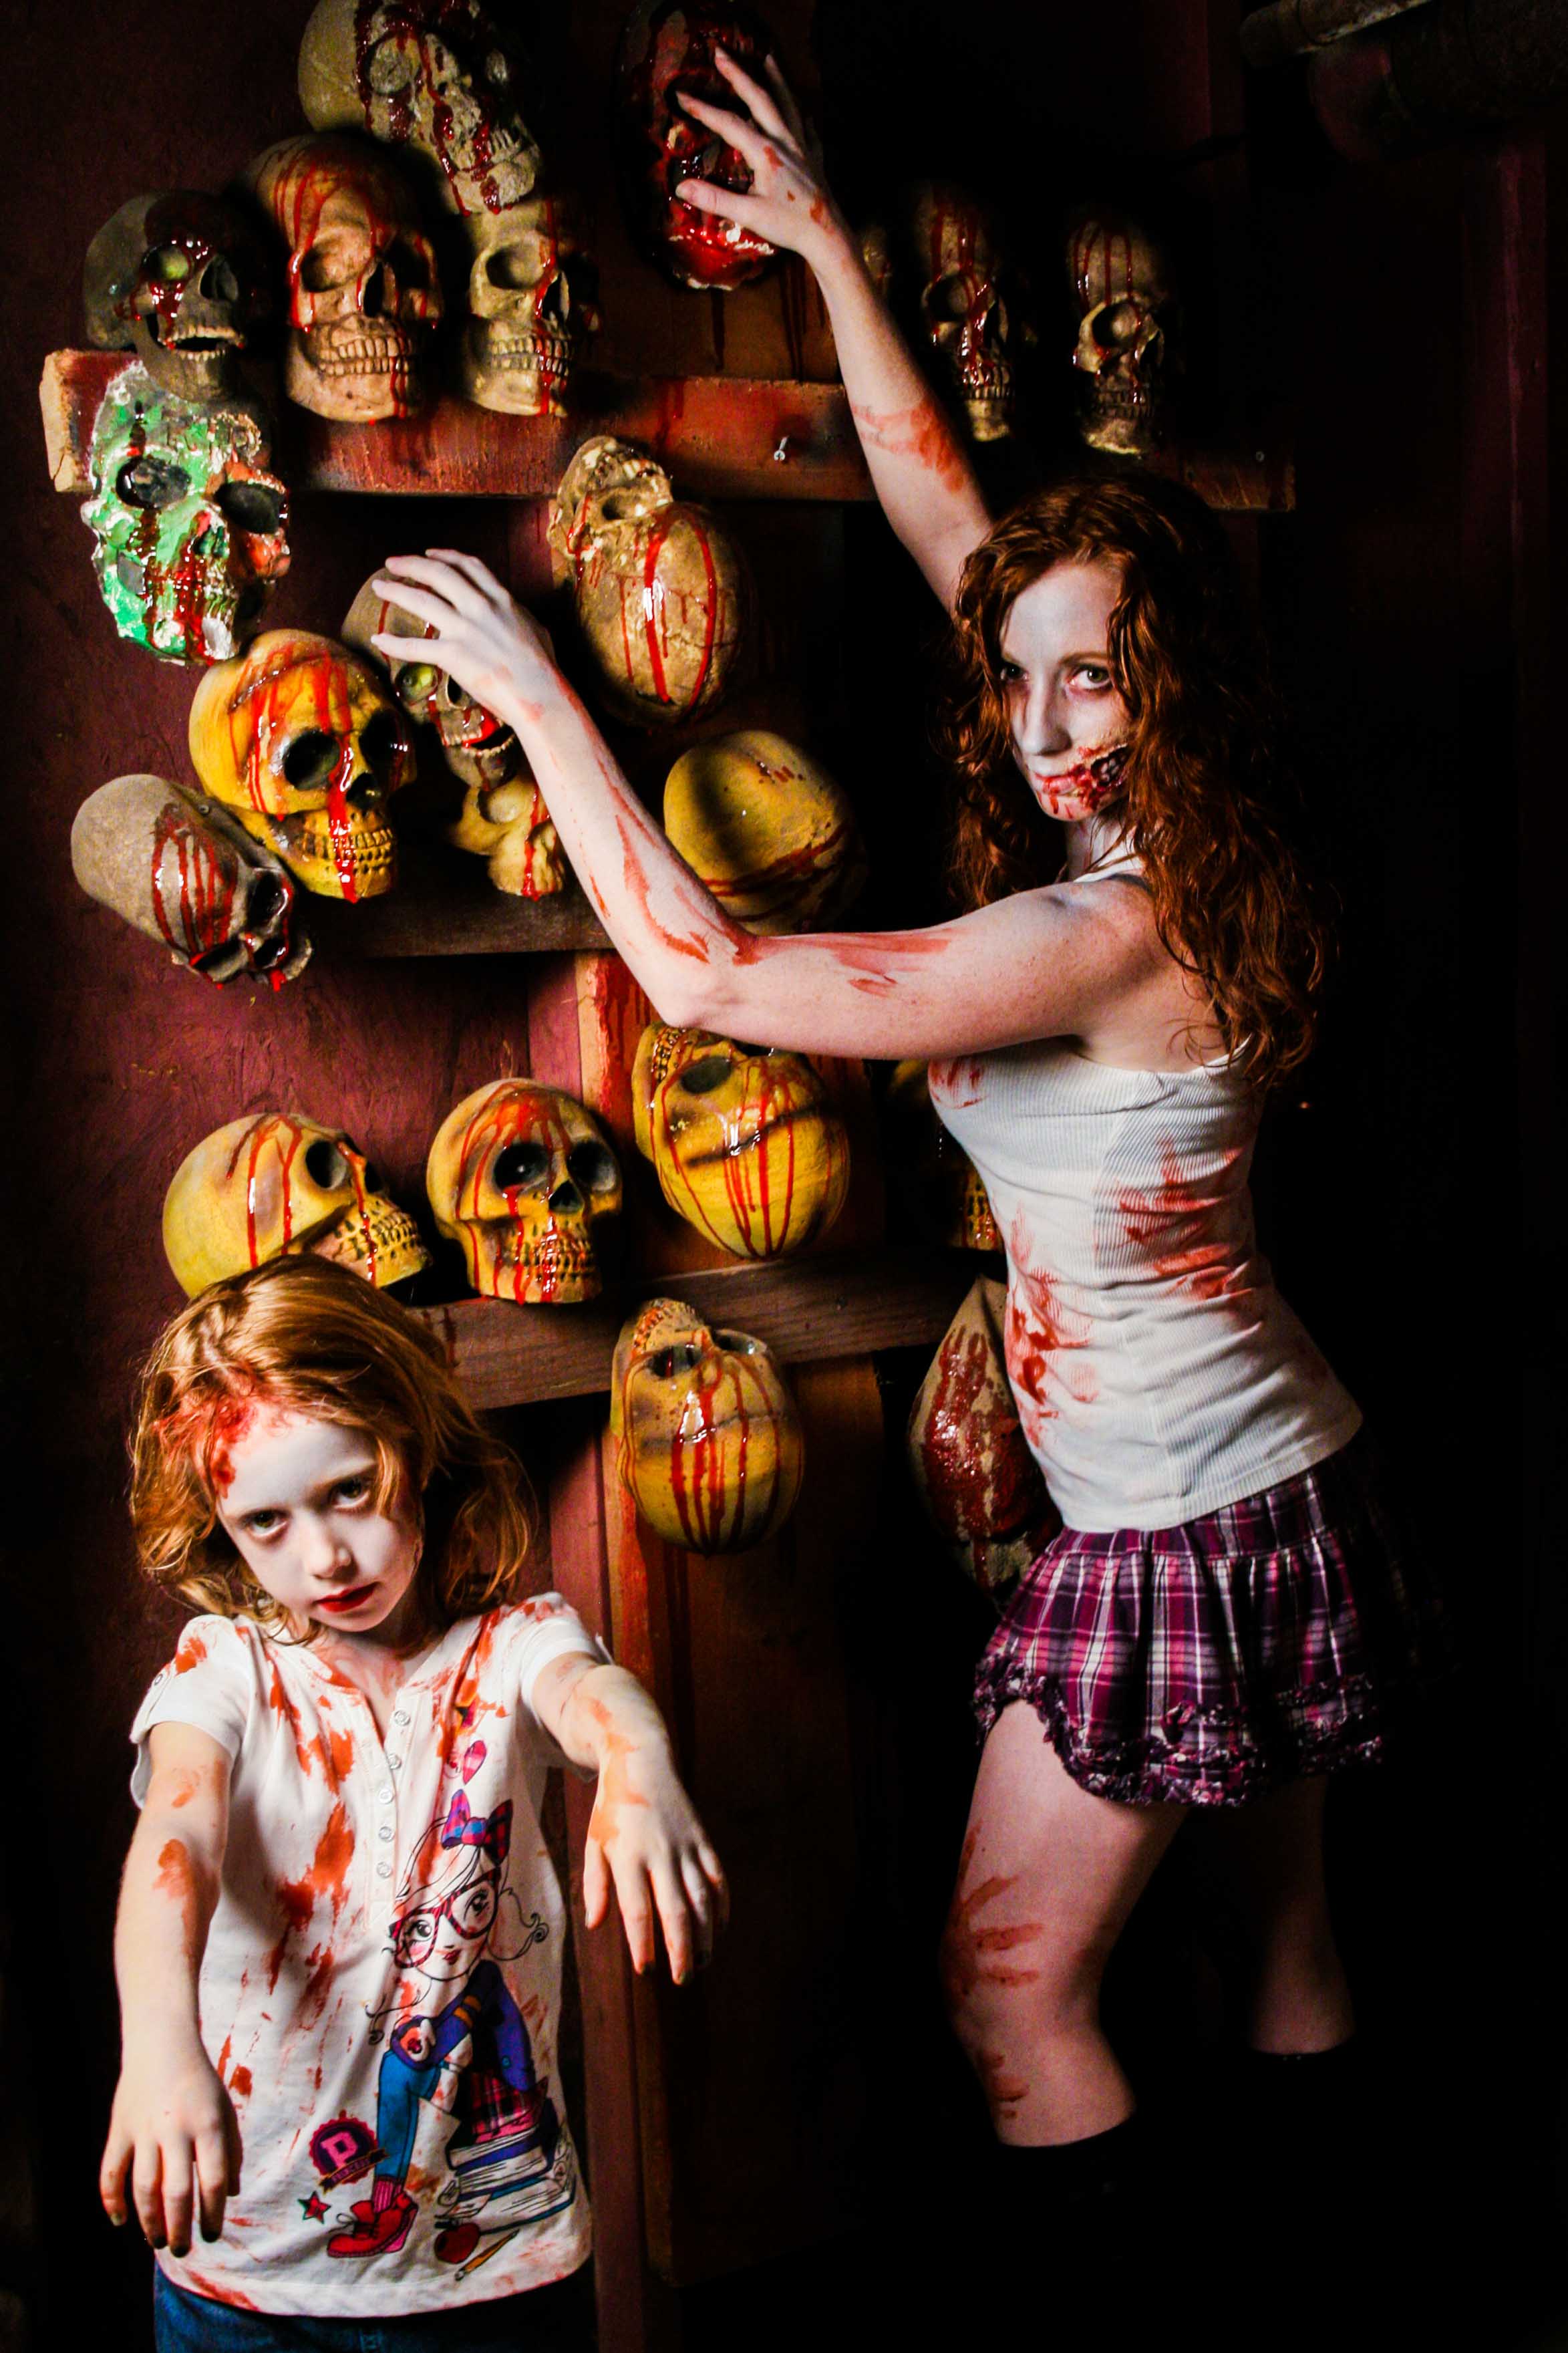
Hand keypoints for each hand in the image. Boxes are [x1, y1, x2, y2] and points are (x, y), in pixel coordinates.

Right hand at [100, 2039, 241, 2254]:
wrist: (162, 2044)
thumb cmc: (200, 2083)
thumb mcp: (225, 2111)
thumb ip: (231, 2152)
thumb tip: (230, 2196)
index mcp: (208, 2125)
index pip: (213, 2181)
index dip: (213, 2215)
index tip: (212, 2236)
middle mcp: (176, 2129)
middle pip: (177, 2192)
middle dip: (180, 2229)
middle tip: (182, 2250)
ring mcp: (144, 2130)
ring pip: (144, 2188)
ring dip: (149, 2221)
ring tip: (157, 2241)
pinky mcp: (120, 2129)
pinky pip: (111, 2172)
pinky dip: (112, 2200)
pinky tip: (121, 2221)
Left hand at [370, 551, 560, 729]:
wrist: (540, 695)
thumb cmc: (544, 669)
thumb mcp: (537, 630)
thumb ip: (519, 617)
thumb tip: (516, 616)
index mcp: (502, 599)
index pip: (469, 566)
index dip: (446, 556)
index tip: (429, 553)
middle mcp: (480, 607)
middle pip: (438, 573)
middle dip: (411, 563)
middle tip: (392, 563)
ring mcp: (465, 629)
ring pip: (421, 600)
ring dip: (395, 590)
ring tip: (379, 586)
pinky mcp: (453, 655)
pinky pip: (414, 646)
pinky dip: (393, 643)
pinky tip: (378, 640)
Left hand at [582, 1720, 728, 1984]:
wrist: (641, 1761)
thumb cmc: (612, 1810)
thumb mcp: (594, 1844)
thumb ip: (595, 1885)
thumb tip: (597, 1925)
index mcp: (627, 1856)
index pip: (637, 1909)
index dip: (642, 1943)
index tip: (645, 1970)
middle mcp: (659, 1852)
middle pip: (676, 1910)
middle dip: (682, 1949)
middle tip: (683, 1979)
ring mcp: (685, 1845)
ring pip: (702, 1897)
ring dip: (707, 1934)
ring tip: (703, 1962)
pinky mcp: (702, 1839)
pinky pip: (718, 1877)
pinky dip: (722, 1906)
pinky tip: (719, 1929)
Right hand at [675, 50, 847, 274]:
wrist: (827, 235)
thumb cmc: (788, 225)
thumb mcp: (748, 214)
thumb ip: (715, 198)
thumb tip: (681, 187)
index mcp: (765, 152)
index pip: (728, 123)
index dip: (703, 109)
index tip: (682, 96)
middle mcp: (784, 141)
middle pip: (759, 98)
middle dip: (738, 74)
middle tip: (721, 52)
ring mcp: (802, 146)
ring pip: (787, 104)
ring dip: (776, 79)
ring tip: (768, 58)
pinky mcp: (815, 157)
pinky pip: (808, 128)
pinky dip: (802, 115)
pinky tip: (802, 111)